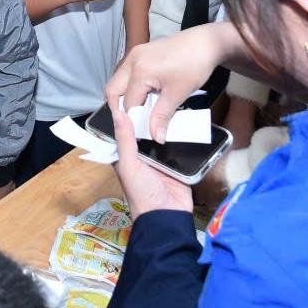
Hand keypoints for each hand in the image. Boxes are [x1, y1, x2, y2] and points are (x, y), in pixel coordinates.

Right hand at [105, 23, 233, 142]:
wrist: (206, 42)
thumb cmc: (194, 66)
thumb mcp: (178, 94)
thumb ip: (162, 116)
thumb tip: (156, 138)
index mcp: (140, 71)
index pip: (127, 104)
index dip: (134, 120)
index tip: (142, 131)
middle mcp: (132, 61)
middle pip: (113, 90)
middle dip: (119, 108)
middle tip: (133, 122)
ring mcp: (135, 54)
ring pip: (117, 81)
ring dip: (123, 97)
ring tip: (140, 109)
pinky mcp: (140, 52)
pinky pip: (126, 73)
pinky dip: (130, 86)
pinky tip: (144, 94)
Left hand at [110, 93, 192, 218]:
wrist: (167, 216)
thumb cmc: (142, 193)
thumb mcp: (129, 164)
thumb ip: (125, 139)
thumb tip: (119, 112)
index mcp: (127, 155)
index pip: (127, 130)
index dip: (130, 114)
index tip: (136, 91)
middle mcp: (143, 155)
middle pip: (148, 130)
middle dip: (153, 116)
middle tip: (160, 92)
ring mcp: (162, 159)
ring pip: (164, 136)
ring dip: (169, 125)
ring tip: (175, 102)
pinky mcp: (178, 163)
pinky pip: (180, 146)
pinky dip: (184, 136)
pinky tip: (189, 120)